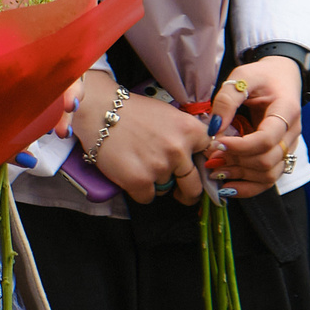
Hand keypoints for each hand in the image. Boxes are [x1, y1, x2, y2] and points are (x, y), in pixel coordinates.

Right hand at [74, 78, 208, 203]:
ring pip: (165, 189)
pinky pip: (147, 198)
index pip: (209, 156)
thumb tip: (198, 156)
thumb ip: (186, 135)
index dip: (201, 165)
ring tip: (138, 163)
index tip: (196, 171)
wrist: (99, 111)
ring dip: (154, 182)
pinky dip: (138, 190)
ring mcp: (160, 167)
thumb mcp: (169, 115)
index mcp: (190, 130)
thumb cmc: (132, 112)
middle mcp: (179, 150)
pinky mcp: (140, 181)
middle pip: (193, 186)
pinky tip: (128, 173)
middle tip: (182, 193)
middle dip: (187, 192)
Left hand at [206, 55, 303, 198]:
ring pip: (269, 174)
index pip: (267, 138)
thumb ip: (227, 99)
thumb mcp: (243, 76)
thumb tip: (214, 128)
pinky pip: (269, 179)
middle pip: (268, 160)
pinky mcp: (281, 155)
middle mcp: (292, 133)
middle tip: (210, 157)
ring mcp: (289, 147)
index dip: (241, 146)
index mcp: (286, 110)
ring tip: (215, 172)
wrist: (283, 76)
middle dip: (237, 162)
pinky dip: (249, 187)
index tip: (217, 143)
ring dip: (240, 176)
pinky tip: (228, 187)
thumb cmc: (262, 75)